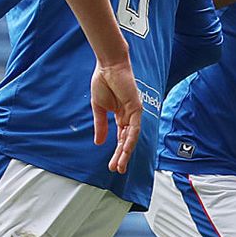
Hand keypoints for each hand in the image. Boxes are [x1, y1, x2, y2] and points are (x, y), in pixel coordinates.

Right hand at [90, 58, 141, 173]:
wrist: (107, 67)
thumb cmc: (103, 82)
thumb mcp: (99, 108)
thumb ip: (100, 126)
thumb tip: (99, 143)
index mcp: (121, 117)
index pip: (120, 139)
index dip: (117, 153)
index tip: (112, 166)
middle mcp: (129, 117)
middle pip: (127, 142)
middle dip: (121, 156)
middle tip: (117, 170)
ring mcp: (134, 113)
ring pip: (131, 138)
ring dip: (126, 152)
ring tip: (120, 165)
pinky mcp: (136, 108)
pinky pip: (134, 127)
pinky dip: (130, 139)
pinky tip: (125, 149)